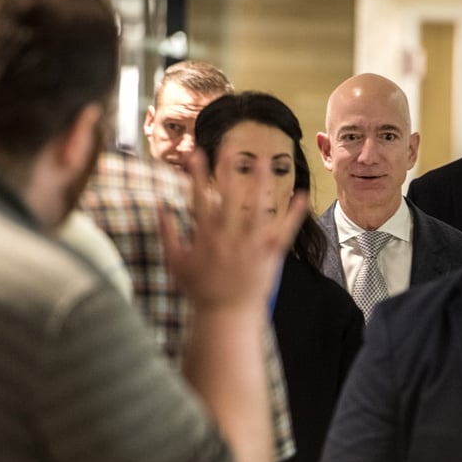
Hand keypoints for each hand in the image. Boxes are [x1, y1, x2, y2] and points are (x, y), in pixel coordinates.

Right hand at [159, 148, 308, 310]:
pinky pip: (284, 231)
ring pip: (258, 208)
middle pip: (229, 196)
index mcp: (206, 236)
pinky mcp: (269, 254)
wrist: (226, 315)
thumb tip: (160, 207)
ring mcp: (251, 245)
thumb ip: (168, 233)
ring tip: (266, 160)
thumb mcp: (176, 262)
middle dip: (228, 169)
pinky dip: (293, 214)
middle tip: (231, 145)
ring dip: (262, 183)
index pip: (199, 198)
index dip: (197, 174)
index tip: (196, 152)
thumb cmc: (199, 291)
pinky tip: (301, 196)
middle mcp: (229, 237)